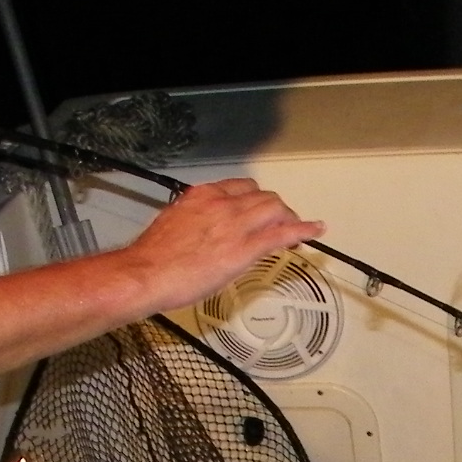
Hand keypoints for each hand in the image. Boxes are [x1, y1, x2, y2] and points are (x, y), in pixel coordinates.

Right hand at [124, 177, 321, 312]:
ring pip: (275, 209)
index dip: (256, 200)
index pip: (241, 187)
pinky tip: (315, 231)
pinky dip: (303, 230)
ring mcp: (235, 225)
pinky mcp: (244, 248)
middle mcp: (222, 204)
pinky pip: (282, 234)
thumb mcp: (175, 224)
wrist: (146, 274)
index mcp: (202, 196)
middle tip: (281, 224)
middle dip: (276, 210)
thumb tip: (205, 229)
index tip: (260, 210)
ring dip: (289, 219)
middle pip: (263, 197)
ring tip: (296, 231)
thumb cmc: (153, 257)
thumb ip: (195, 220)